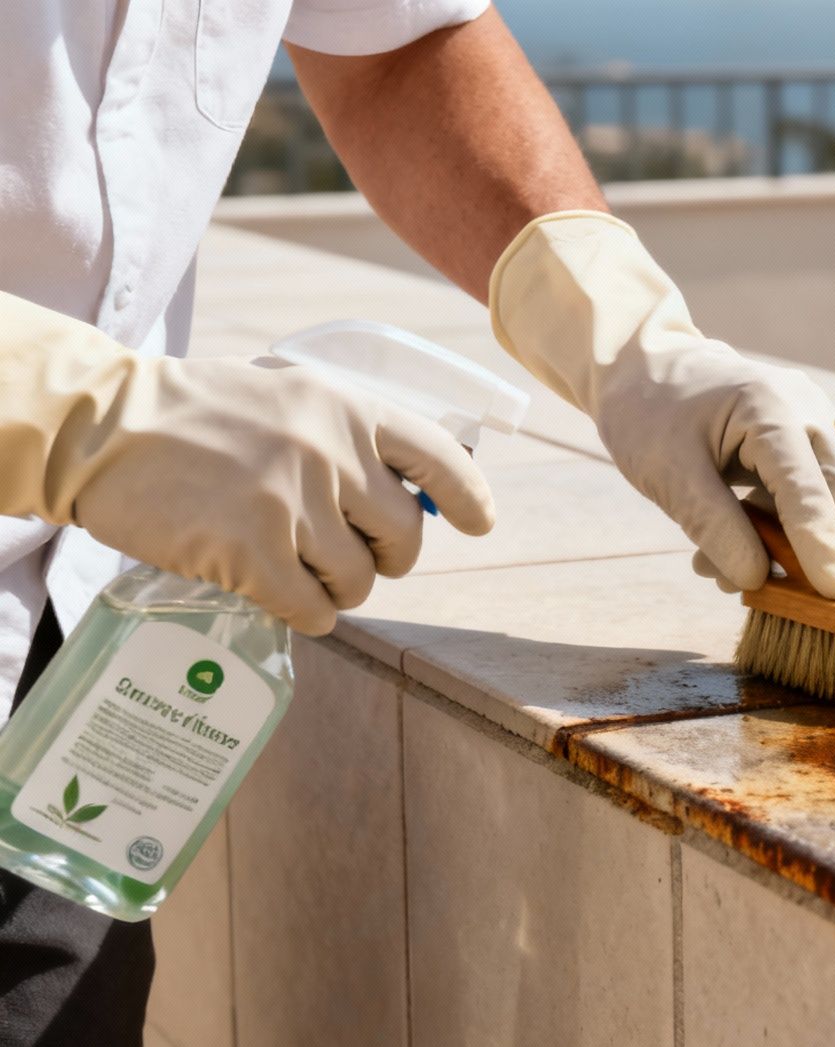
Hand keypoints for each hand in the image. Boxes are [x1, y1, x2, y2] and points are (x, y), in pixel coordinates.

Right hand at [75, 357, 497, 632]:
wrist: (102, 427)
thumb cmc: (196, 413)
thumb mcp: (287, 394)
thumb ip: (345, 434)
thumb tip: (408, 488)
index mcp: (346, 407)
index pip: (439, 456)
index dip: (468, 496)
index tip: (480, 524)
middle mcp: (331, 453)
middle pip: (404, 535)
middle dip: (389, 559)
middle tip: (359, 560)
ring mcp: (292, 504)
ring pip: (358, 580)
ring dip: (340, 590)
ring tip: (303, 573)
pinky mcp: (252, 553)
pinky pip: (312, 608)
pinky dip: (308, 614)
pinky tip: (287, 601)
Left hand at [488, 212, 834, 598]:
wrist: (645, 369)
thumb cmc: (649, 414)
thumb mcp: (666, 473)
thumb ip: (713, 525)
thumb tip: (757, 579)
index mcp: (770, 407)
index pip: (808, 488)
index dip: (821, 546)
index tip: (834, 596)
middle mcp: (807, 409)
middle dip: (826, 554)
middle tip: (801, 607)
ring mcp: (816, 420)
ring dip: (802, 547)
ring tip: (733, 576)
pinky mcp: (810, 439)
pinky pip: (816, 493)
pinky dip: (791, 530)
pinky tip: (742, 552)